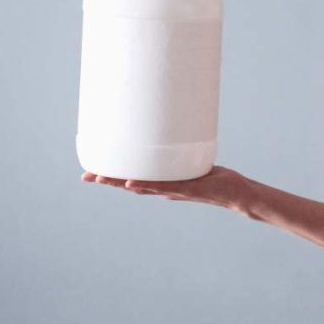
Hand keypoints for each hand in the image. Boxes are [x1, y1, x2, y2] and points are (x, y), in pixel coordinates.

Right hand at [80, 165, 247, 211]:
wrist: (237, 195)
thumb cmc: (217, 179)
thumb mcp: (196, 162)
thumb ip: (185, 150)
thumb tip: (176, 127)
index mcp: (165, 184)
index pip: (134, 179)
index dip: (113, 176)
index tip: (92, 169)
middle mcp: (166, 190)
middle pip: (131, 184)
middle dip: (108, 180)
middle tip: (85, 175)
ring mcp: (175, 190)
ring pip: (142, 187)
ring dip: (120, 182)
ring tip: (100, 177)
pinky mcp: (188, 189)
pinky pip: (164, 186)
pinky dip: (147, 184)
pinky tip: (130, 183)